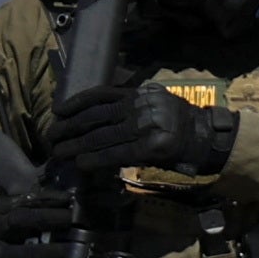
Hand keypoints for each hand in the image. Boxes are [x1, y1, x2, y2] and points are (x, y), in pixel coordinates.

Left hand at [55, 82, 236, 181]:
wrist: (207, 137)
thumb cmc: (179, 122)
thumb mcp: (155, 101)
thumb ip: (130, 103)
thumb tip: (98, 113)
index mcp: (138, 93)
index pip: (100, 95)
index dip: (75, 104)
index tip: (57, 112)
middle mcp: (139, 106)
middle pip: (95, 116)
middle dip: (69, 127)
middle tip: (51, 136)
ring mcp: (145, 126)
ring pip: (101, 136)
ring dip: (75, 145)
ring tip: (58, 152)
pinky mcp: (150, 147)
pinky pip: (117, 153)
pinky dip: (96, 159)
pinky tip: (81, 163)